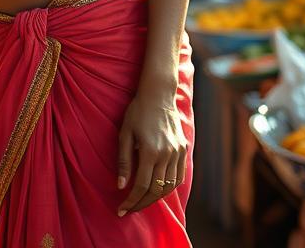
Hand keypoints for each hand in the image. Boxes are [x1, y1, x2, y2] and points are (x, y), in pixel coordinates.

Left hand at [116, 87, 187, 216]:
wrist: (158, 95)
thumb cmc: (137, 112)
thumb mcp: (125, 134)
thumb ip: (124, 161)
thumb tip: (121, 186)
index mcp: (150, 151)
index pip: (141, 186)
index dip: (131, 200)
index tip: (121, 209)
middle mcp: (167, 155)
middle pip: (156, 190)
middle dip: (142, 203)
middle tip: (130, 209)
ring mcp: (177, 153)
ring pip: (169, 187)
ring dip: (155, 198)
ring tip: (142, 201)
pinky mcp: (183, 150)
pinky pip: (178, 177)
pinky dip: (169, 188)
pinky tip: (158, 190)